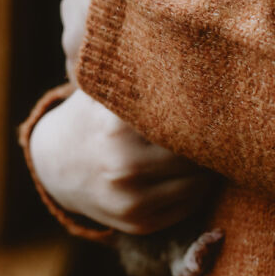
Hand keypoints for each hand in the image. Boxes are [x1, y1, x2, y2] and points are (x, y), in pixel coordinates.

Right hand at [29, 89, 212, 234]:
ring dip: (208, 164)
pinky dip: (197, 187)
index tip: (212, 98)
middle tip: (219, 122)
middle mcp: (123, 166)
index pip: (179, 118)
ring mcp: (131, 200)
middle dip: (208, 137)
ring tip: (206, 144)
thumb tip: (181, 52)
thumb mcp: (101, 89)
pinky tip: (192, 169)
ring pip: (198, 181)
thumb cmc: (90, 116)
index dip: (201, 108)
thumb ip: (132, 73)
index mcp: (116, 127)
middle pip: (193, 151)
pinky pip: (188, 204)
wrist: (55, 166)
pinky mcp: (140, 223)